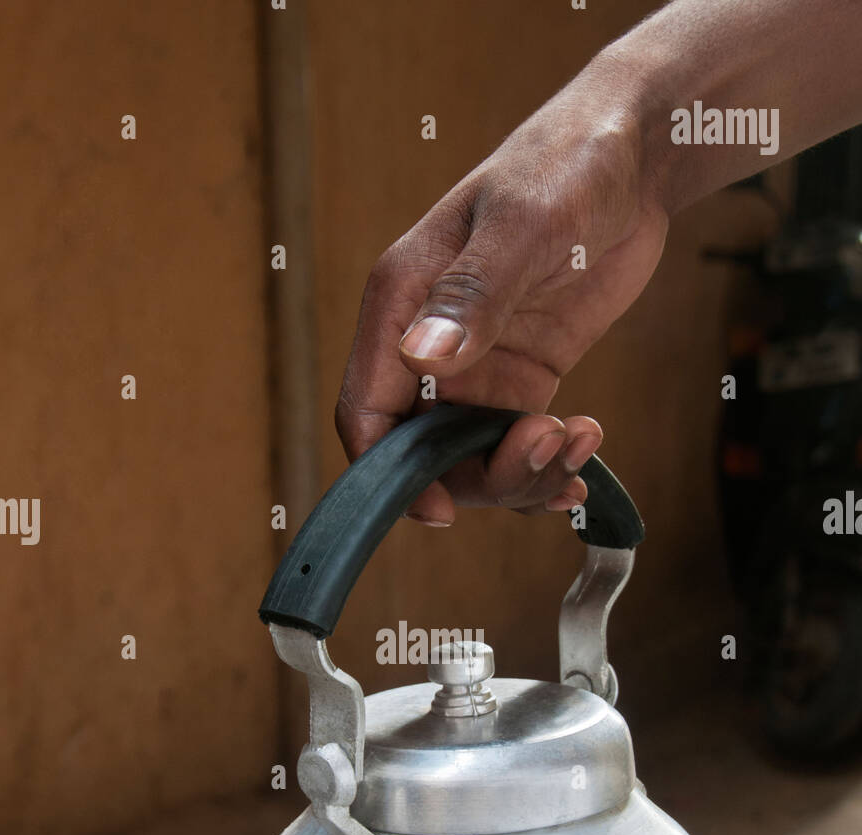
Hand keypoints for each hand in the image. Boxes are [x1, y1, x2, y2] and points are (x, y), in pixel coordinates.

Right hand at [335, 81, 668, 523]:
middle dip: (480, 476)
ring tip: (580, 438)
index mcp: (401, 304)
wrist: (632, 157)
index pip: (367, 412)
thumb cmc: (567, 166)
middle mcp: (428, 346)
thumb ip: (472, 295)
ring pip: (473, 461)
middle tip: (542, 445)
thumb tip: (422, 358)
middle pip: (423, 455)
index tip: (441, 511)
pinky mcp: (521, 379)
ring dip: (524, 474)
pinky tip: (585, 453)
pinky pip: (517, 448)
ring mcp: (476, 369)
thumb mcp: (522, 227)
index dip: (390, 476)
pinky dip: (549, 466)